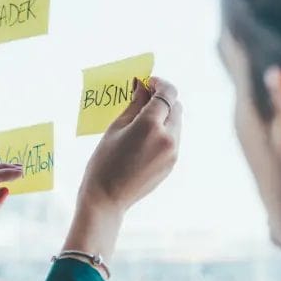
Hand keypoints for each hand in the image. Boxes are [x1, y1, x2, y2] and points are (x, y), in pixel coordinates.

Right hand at [63, 77, 181, 268]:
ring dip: (164, 114)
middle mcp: (168, 137)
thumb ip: (134, 104)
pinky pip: (174, 138)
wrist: (107, 199)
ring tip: (142, 118)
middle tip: (143, 97)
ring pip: (177, 122)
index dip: (158, 83)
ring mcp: (173, 152)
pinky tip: (145, 136)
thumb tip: (143, 85)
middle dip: (162, 98)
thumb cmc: (103, 162)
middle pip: (175, 106)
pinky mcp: (172, 163)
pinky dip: (164, 130)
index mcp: (150, 125)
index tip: (147, 82)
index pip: (166, 93)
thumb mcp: (115, 128)